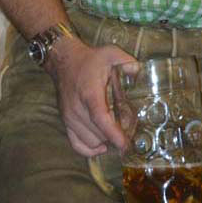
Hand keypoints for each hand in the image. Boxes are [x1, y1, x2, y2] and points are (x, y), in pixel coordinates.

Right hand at [50, 36, 134, 157]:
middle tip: (129, 131)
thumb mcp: (110, 53)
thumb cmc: (88, 60)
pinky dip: (89, 149)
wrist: (64, 61)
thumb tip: (137, 73)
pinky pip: (76, 144)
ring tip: (116, 133)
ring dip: (104, 141)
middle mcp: (77, 108)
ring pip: (89, 141)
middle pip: (98, 133)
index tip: (125, 143)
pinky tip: (102, 146)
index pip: (100, 119)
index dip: (113, 134)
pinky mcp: (65, 121)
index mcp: (90, 93)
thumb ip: (126, 61)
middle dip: (115, 136)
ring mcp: (69, 117)